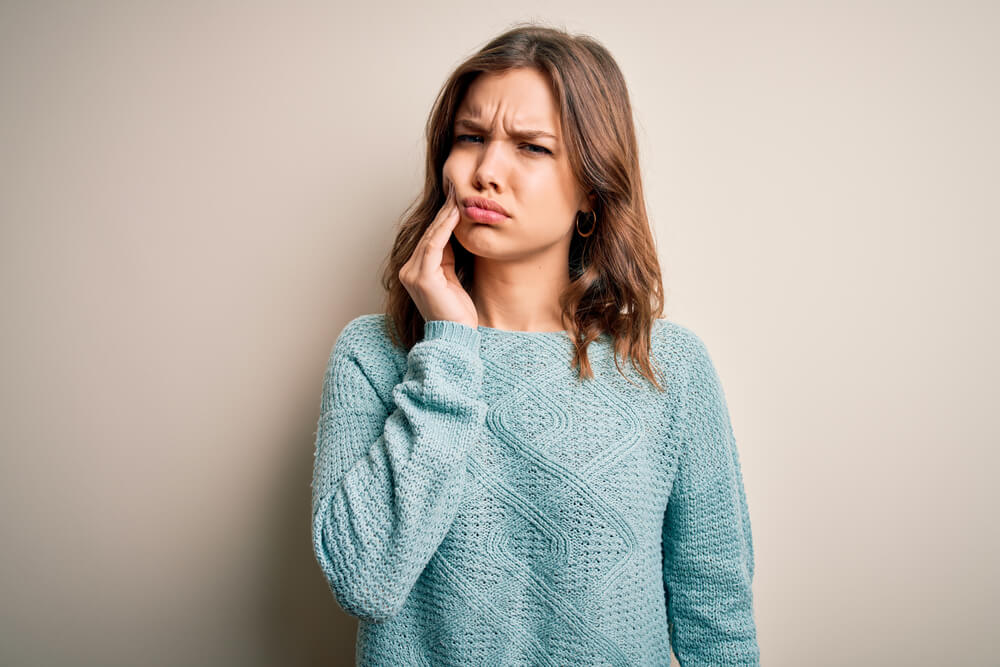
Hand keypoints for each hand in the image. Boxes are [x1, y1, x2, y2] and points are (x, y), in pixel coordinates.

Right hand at [398, 180, 477, 329]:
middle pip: (429, 234)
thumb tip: (453, 235)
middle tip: (456, 188)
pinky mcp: (422, 278)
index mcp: (415, 271)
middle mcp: (408, 271)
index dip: (443, 217)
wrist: (456, 338)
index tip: (455, 197)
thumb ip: (448, 259)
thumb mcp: (452, 279)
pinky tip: (455, 215)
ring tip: (457, 196)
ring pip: (431, 237)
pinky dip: (445, 229)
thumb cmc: (457, 313)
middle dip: (444, 210)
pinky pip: (433, 246)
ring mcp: (412, 275)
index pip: (430, 238)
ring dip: (445, 215)